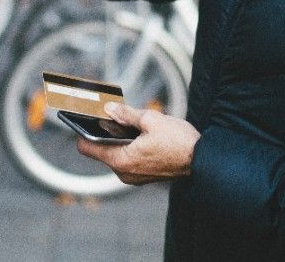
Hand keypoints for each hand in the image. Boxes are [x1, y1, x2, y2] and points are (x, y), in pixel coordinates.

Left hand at [75, 103, 199, 185]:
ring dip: (120, 139)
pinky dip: (130, 147)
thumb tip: (108, 108)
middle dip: (106, 132)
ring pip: (116, 154)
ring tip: (134, 124)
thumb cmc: (179, 142)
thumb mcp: (151, 120)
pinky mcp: (144, 176)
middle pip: (102, 149)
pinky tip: (142, 135)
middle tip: (115, 114)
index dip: (82, 130)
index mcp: (121, 160)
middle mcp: (124, 173)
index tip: (82, 117)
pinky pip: (128, 159)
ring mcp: (134, 177)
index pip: (86, 147)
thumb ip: (126, 114)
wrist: (202, 161)